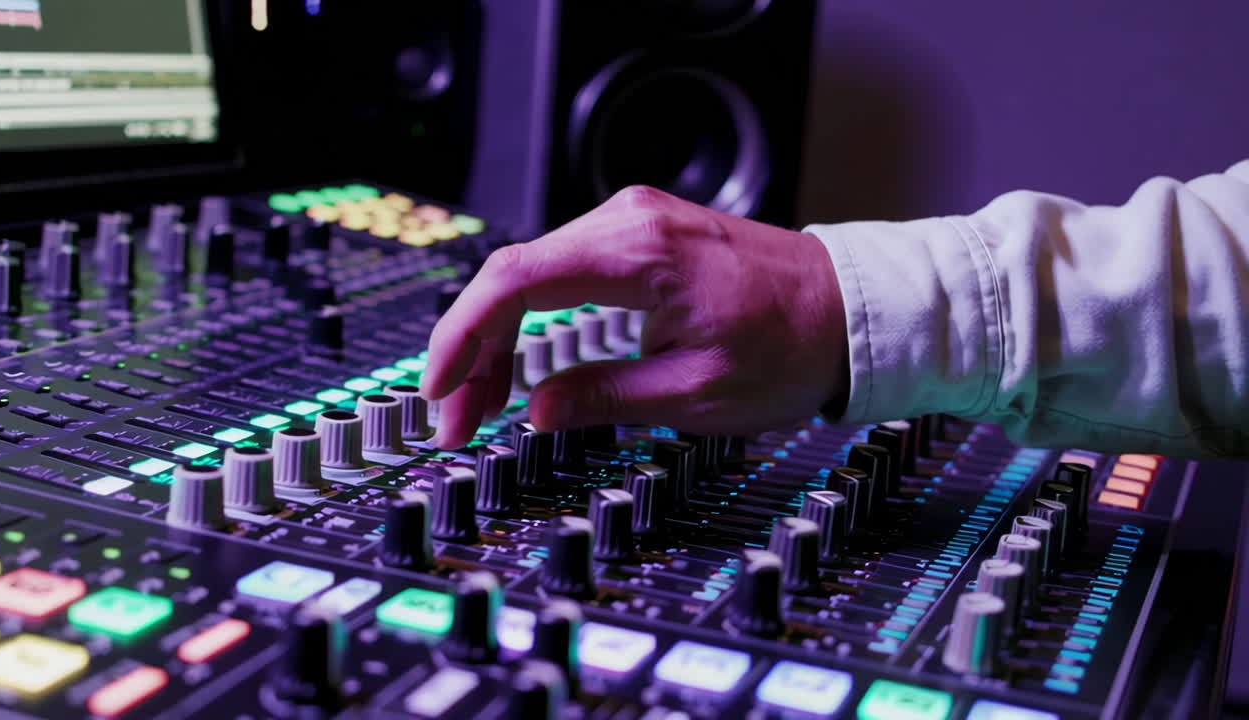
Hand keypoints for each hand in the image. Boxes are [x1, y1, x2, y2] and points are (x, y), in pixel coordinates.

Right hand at [421, 186, 848, 447]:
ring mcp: (634, 222)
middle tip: (457, 418)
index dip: (462, 336)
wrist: (848, 308)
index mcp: (639, 251)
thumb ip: (605, 398)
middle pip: (512, 276)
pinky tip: (520, 364)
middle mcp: (629, 220)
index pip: (515, 280)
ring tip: (482, 403)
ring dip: (498, 338)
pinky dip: (532, 318)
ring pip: (531, 274)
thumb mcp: (697, 393)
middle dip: (473, 351)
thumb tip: (537, 409)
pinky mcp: (641, 236)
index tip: (441, 389)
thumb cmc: (792, 346)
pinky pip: (563, 271)